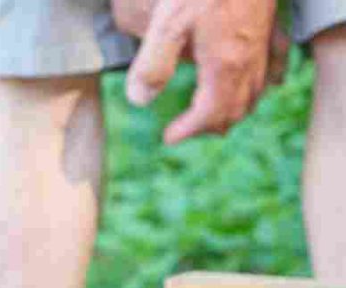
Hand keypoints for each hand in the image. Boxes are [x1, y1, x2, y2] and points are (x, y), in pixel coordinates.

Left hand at [114, 0, 278, 143]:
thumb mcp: (167, 24)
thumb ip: (152, 65)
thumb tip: (140, 101)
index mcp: (224, 66)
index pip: (210, 115)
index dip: (189, 131)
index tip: (168, 137)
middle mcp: (248, 60)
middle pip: (235, 109)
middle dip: (210, 125)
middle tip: (186, 130)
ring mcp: (262, 43)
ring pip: (256, 90)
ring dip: (234, 109)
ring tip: (214, 117)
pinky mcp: (267, 25)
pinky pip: (272, 63)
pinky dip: (263, 81)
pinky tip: (261, 83)